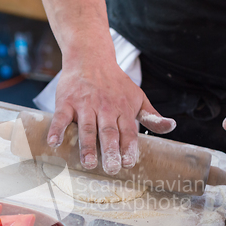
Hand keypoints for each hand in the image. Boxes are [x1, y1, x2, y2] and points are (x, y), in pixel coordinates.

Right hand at [47, 57, 175, 174]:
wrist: (90, 57)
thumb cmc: (115, 82)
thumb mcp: (137, 97)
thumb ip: (152, 115)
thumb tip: (171, 127)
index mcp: (123, 110)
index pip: (127, 132)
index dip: (128, 147)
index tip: (128, 163)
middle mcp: (105, 108)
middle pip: (108, 132)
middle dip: (110, 151)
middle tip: (111, 168)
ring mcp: (85, 105)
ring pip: (87, 127)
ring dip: (87, 146)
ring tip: (88, 163)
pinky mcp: (67, 102)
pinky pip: (61, 117)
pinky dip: (57, 130)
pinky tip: (54, 143)